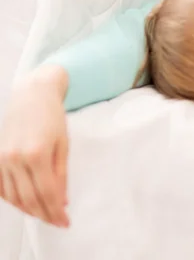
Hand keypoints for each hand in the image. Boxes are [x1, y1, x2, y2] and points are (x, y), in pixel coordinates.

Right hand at [0, 65, 69, 227]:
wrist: (32, 94)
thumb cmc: (52, 115)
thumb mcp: (63, 143)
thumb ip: (61, 174)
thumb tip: (61, 202)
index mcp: (37, 154)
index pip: (47, 194)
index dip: (56, 212)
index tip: (65, 222)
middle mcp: (15, 158)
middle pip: (29, 199)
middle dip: (44, 215)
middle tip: (56, 221)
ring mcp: (2, 158)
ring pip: (13, 197)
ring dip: (29, 210)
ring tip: (43, 213)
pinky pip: (1, 187)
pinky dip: (12, 199)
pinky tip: (25, 202)